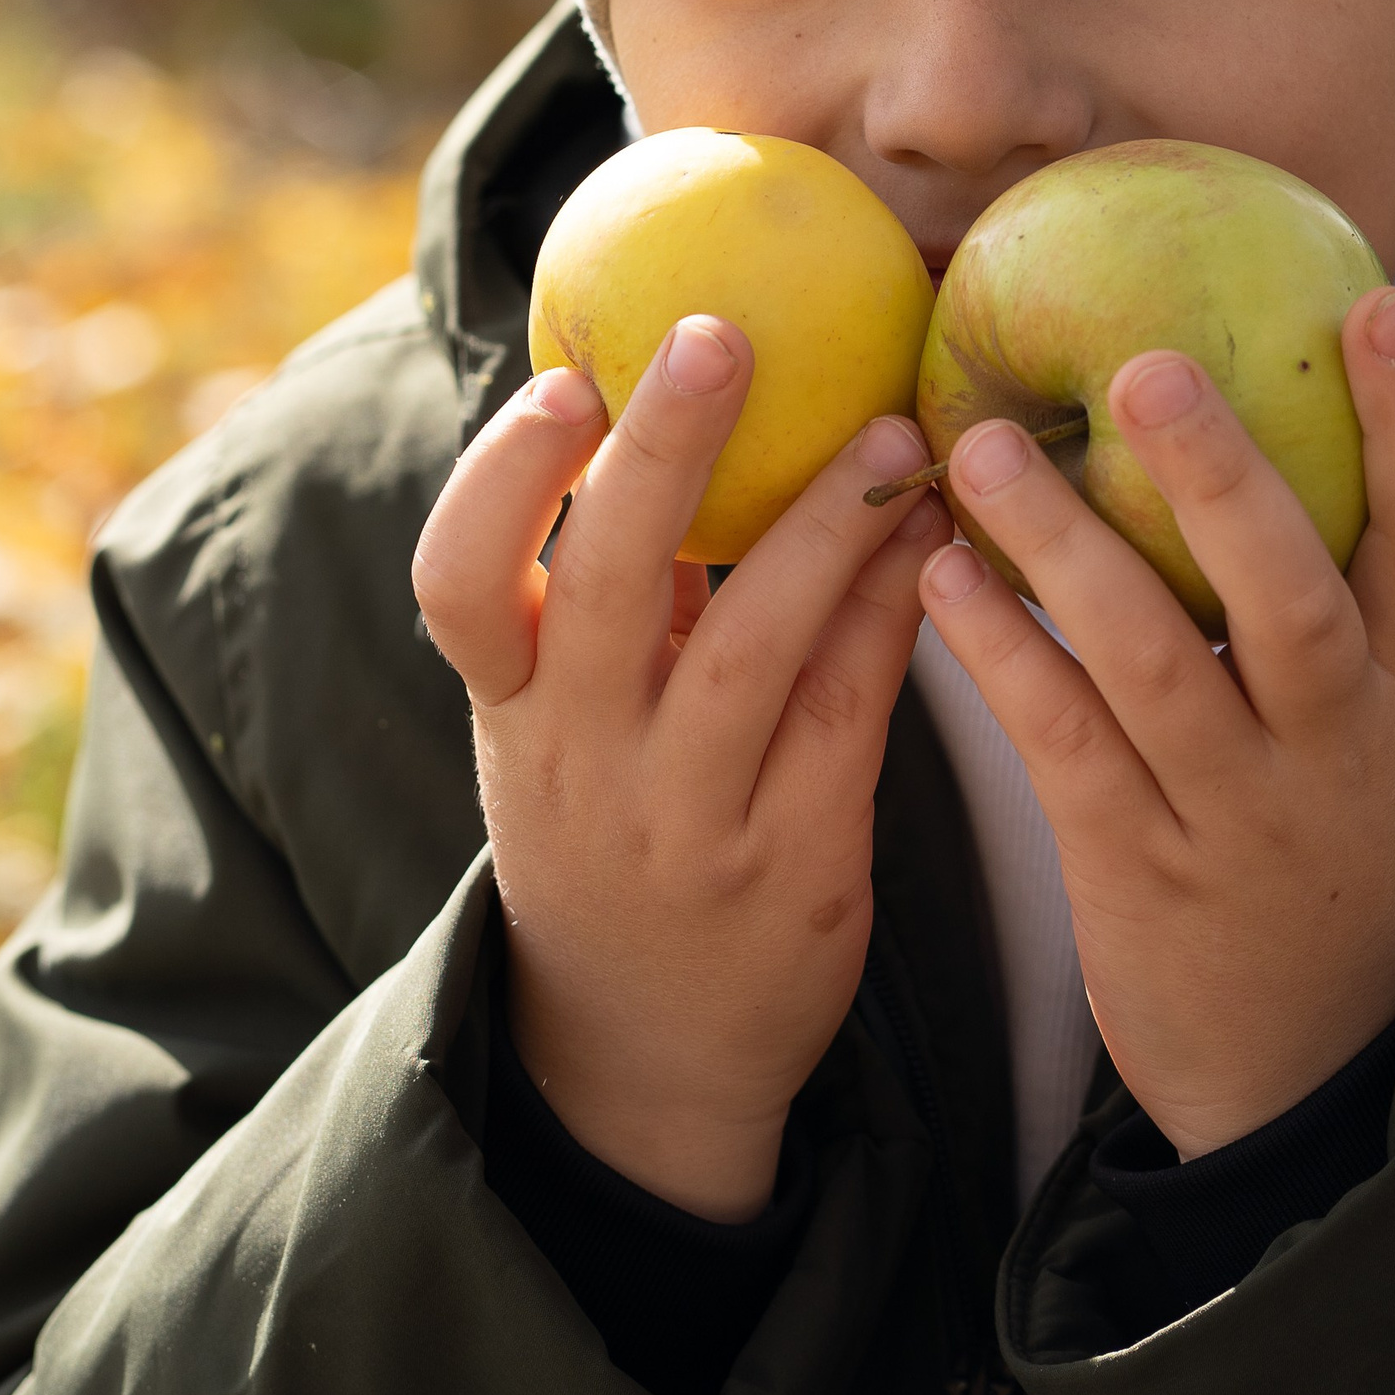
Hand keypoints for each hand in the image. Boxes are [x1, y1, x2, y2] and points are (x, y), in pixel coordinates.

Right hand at [412, 322, 944, 1218]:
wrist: (648, 1057)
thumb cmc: (611, 832)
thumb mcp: (566, 726)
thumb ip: (608, 593)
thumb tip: (663, 396)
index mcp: (511, 713)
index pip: (458, 585)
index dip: (500, 479)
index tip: (565, 382)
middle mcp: (583, 763)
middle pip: (606, 588)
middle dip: (666, 454)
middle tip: (726, 337)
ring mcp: (688, 821)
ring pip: (754, 647)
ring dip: (827, 525)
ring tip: (894, 432)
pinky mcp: (797, 864)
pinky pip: (852, 709)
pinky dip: (894, 609)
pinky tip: (936, 536)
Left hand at [917, 287, 1394, 1158]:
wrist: (1311, 1067)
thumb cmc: (1320, 837)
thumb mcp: (1367, 720)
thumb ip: (1325, 586)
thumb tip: (1258, 391)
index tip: (1382, 301)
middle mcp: (1332, 739)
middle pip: (1294, 595)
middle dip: (1223, 481)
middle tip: (1145, 369)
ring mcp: (1235, 810)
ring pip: (1153, 666)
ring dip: (1064, 550)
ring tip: (983, 449)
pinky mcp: (1137, 867)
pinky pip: (1063, 744)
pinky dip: (1002, 655)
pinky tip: (939, 576)